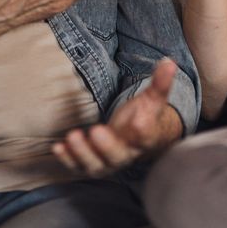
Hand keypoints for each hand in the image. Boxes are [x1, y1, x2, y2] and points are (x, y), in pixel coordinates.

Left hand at [52, 59, 182, 176]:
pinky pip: (78, 166)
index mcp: (145, 138)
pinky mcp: (90, 163)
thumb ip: (161, 82)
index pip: (146, 136)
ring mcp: (107, 161)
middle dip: (106, 146)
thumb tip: (169, 61)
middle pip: (117, 156)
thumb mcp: (153, 98)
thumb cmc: (145, 116)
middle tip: (96, 131)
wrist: (138, 140)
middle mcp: (126, 154)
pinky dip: (68, 159)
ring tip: (73, 136)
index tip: (137, 120)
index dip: (142, 129)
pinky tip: (58, 147)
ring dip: (82, 153)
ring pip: (96, 165)